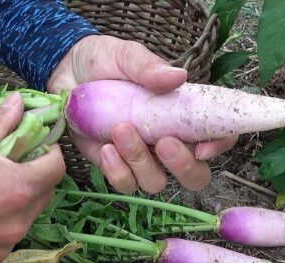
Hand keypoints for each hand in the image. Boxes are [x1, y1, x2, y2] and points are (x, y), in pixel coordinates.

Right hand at [0, 94, 65, 262]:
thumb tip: (21, 104)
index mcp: (16, 189)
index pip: (57, 168)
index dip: (48, 152)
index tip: (33, 145)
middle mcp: (16, 223)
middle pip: (44, 195)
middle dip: (32, 176)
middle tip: (3, 165)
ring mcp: (2, 248)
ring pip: (24, 219)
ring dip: (13, 203)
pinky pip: (3, 240)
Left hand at [46, 35, 237, 192]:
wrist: (64, 72)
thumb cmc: (103, 62)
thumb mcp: (126, 56)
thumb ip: (149, 67)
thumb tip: (177, 77)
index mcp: (183, 113)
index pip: (218, 136)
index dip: (219, 145)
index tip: (203, 146)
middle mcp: (168, 141)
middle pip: (194, 175)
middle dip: (184, 166)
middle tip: (164, 142)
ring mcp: (142, 158)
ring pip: (156, 182)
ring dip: (141, 162)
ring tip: (120, 130)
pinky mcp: (114, 167)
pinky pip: (124, 184)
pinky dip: (117, 171)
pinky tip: (105, 148)